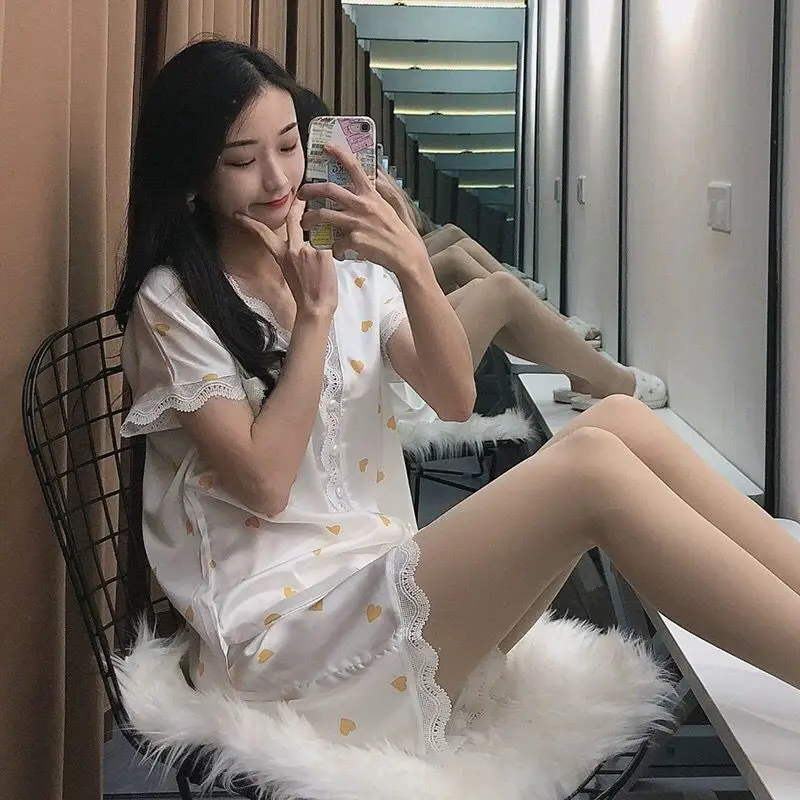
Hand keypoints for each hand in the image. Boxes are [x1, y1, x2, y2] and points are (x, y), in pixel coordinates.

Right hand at [234, 199, 337, 319]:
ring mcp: (307, 249)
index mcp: (281, 255)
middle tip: (302, 195)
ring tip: (332, 237)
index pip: (263, 234)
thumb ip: (294, 254)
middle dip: (300, 204)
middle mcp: (291, 249)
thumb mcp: (291, 272)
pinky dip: (337, 246)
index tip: (239, 215)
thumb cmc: (306, 295)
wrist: (316, 309)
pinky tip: (339, 255)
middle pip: (294, 218)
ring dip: (325, 232)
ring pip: (318, 230)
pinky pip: (331, 241)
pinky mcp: (323, 252)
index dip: (251, 223)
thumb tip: (302, 243)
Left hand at [297, 144, 428, 275]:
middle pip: (328, 190)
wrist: (404, 253)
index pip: (354, 167)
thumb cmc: (395, 232)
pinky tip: (338, 252)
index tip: (326, 147)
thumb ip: (371, 198)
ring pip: (323, 215)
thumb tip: (362, 187)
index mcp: (370, 195)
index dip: (339, 154)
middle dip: (309, 190)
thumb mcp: (386, 207)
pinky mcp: (354, 240)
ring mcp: (357, 222)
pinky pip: (335, 243)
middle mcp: (362, 205)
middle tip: (301, 193)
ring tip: (305, 223)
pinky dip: (335, 249)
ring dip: (309, 219)